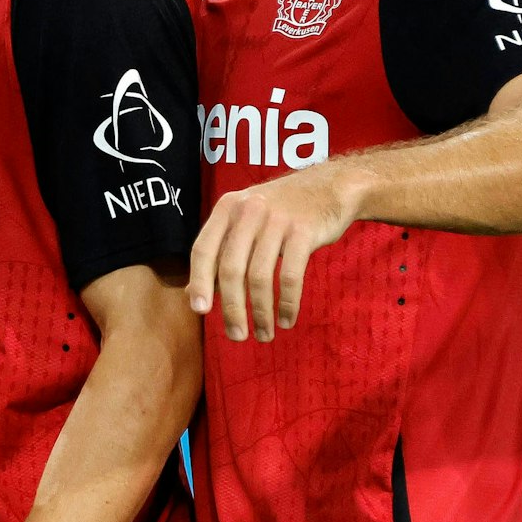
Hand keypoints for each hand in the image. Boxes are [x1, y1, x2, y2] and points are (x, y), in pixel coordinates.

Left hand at [187, 164, 366, 341]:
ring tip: (264, 335)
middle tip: (237, 336)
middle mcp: (248, 211)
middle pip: (231, 268)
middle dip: (232, 308)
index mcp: (227, 208)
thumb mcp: (245, 221)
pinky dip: (287, 303)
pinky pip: (291, 276)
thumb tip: (192, 295)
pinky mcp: (304, 231)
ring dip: (261, 312)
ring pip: (260, 276)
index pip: (203, 248)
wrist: (329, 186)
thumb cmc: (280, 211)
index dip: (199, 281)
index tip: (200, 311)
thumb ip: (219, 253)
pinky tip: (286, 320)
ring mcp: (277, 219)